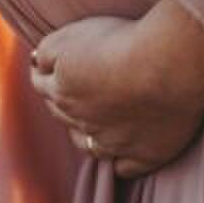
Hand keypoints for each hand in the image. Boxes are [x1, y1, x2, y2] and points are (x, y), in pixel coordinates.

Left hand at [29, 5, 203, 179]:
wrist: (167, 65)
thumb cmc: (123, 41)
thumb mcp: (73, 34)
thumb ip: (49, 50)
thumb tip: (36, 62)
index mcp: (63, 89)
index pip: (42, 83)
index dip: (45, 73)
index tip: (48, 67)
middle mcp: (82, 120)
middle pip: (63, 114)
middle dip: (62, 103)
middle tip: (71, 91)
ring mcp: (113, 142)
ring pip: (89, 145)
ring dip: (85, 136)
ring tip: (92, 126)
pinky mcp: (144, 154)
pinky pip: (125, 168)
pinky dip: (121, 163)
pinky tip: (122, 157)